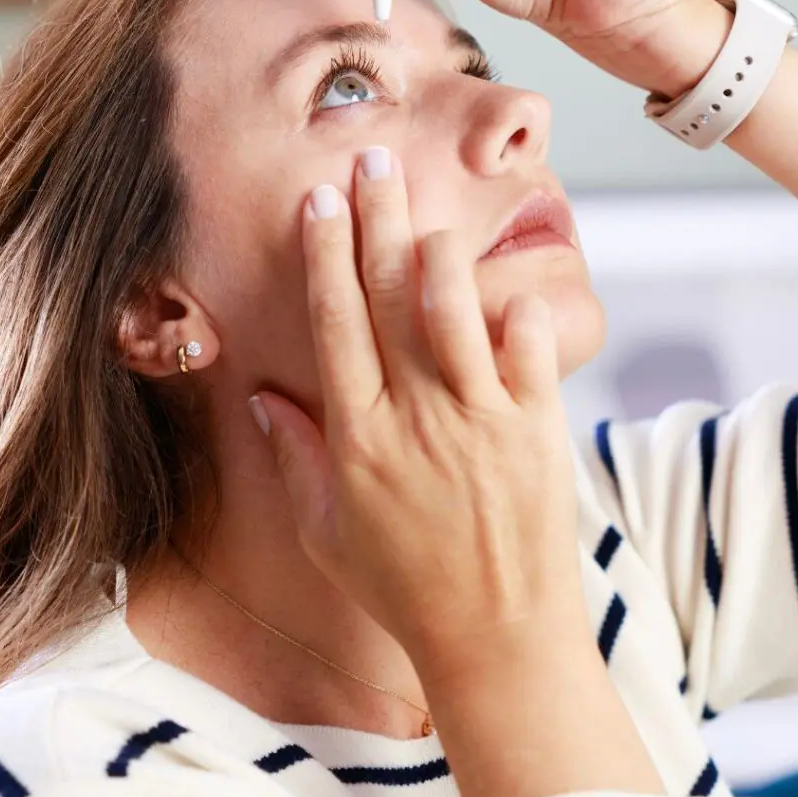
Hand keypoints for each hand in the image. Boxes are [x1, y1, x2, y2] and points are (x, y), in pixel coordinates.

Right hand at [250, 149, 589, 680]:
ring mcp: (482, 420)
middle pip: (390, 298)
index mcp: (360, 438)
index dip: (326, 257)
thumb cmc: (404, 585)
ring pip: (457, 311)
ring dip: (440, 253)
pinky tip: (511, 290)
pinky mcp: (537, 429)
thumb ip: (293, 458)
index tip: (320, 203)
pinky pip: (531, 353)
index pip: (336, 324)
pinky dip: (522, 316)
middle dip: (378, 222)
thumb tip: (260, 397)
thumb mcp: (328, 530)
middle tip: (374, 162)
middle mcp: (417, 417)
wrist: (496, 634)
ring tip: (429, 213)